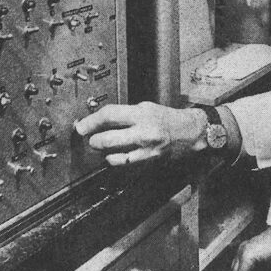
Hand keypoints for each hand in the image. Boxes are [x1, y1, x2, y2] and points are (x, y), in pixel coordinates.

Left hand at [75, 102, 205, 165]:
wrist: (189, 132)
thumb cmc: (166, 118)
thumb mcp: (145, 107)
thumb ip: (124, 113)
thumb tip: (100, 118)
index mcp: (141, 113)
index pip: (109, 115)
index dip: (91, 121)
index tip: (81, 125)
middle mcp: (143, 131)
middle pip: (107, 138)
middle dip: (93, 139)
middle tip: (90, 138)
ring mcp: (146, 149)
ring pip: (113, 154)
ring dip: (102, 151)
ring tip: (101, 146)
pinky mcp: (148, 161)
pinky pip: (124, 163)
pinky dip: (115, 160)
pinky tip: (114, 155)